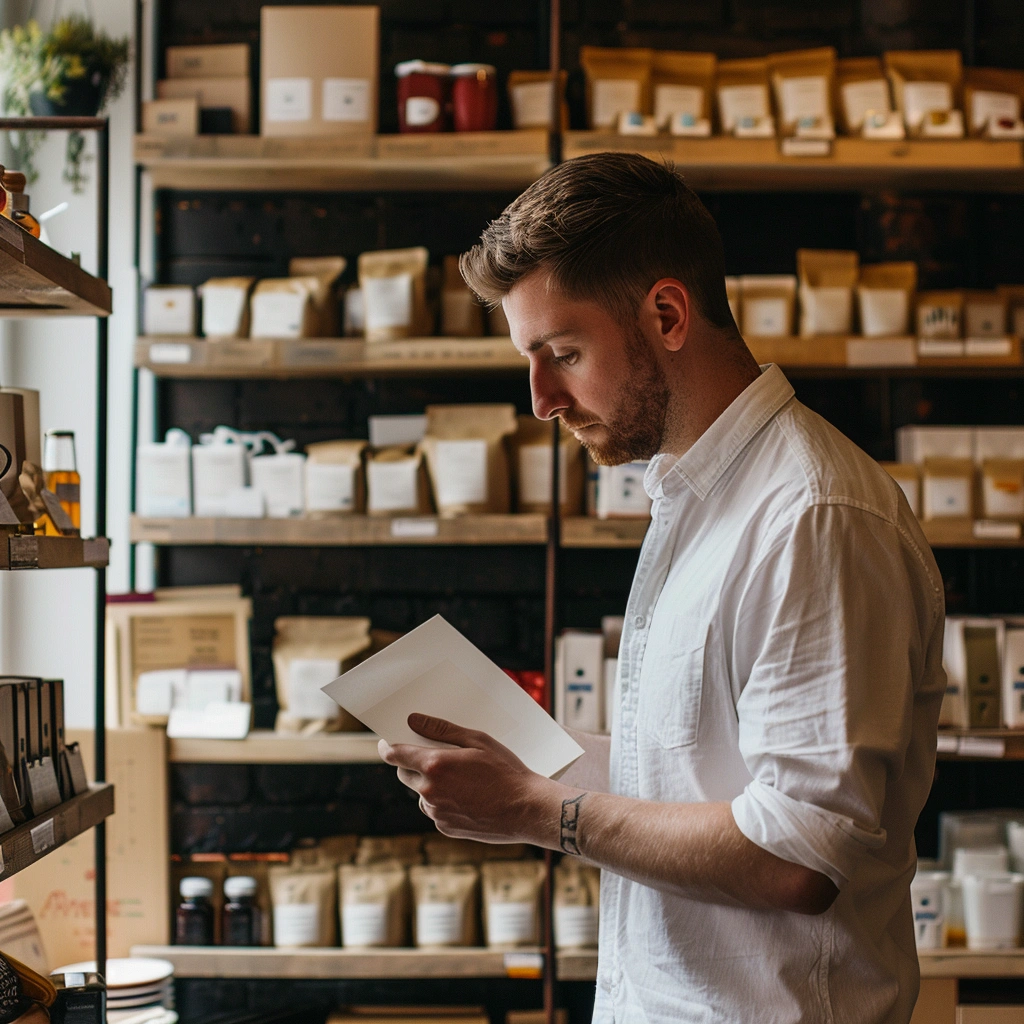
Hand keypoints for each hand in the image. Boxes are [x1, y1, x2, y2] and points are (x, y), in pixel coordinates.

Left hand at [378, 713, 562, 845]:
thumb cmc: (505, 770)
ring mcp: (437, 812)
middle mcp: (430, 791)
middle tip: (433, 756)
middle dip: (411, 764)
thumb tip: (413, 720)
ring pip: (420, 794)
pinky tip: (466, 795)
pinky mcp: (446, 828)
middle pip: (404, 774)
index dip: (387, 747)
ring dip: (428, 784)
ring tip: (458, 778)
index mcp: (435, 765)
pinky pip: (434, 810)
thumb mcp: (477, 740)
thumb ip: (441, 730)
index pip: (395, 755)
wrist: (526, 809)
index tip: (386, 742)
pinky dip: (442, 802)